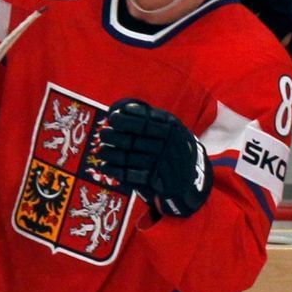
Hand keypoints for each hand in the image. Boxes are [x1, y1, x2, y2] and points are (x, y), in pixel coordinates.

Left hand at [92, 101, 211, 218]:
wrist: (191, 180)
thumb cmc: (175, 149)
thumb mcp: (173, 129)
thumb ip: (153, 119)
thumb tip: (124, 109)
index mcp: (174, 132)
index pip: (146, 123)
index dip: (127, 119)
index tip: (113, 116)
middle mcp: (169, 148)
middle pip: (135, 140)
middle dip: (114, 136)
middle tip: (103, 133)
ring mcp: (163, 166)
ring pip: (130, 158)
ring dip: (111, 154)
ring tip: (100, 150)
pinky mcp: (157, 182)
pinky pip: (132, 176)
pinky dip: (116, 171)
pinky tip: (105, 166)